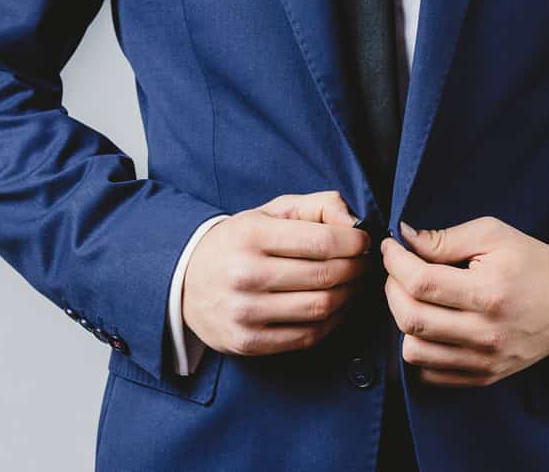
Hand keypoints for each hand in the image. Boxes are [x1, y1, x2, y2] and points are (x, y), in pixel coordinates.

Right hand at [181, 190, 371, 356]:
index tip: (363, 241)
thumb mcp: (269, 212)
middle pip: (325, 276)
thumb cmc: (238, 242)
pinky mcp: (247, 342)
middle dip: (356, 268)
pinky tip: (337, 307)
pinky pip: (307, 336)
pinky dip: (333, 322)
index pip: (322, 241)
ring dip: (349, 296)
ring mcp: (245, 312)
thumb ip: (317, 205)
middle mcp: (245, 274)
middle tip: (364, 263)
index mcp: (250, 235)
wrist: (184, 282)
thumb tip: (354, 221)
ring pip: (321, 308)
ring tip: (353, 283)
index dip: (354, 242)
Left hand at [381, 216, 548, 387]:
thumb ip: (445, 238)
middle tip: (399, 270)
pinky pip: (430, 374)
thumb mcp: (493, 234)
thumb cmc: (532, 263)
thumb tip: (403, 238)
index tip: (390, 247)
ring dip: (402, 321)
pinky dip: (419, 349)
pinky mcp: (484, 377)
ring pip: (413, 351)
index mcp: (489, 292)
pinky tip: (429, 324)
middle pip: (410, 318)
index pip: (421, 283)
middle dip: (392, 288)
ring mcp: (484, 361)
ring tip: (415, 298)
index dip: (394, 261)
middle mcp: (485, 332)